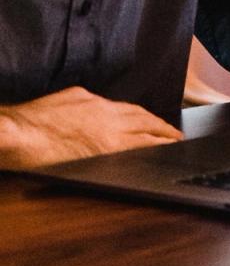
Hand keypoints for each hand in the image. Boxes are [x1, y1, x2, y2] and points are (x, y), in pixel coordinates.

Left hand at [0, 87, 182, 169]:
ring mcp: (93, 105)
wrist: (9, 132)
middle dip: (164, 129)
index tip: (177, 144)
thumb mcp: (74, 169)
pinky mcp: (78, 96)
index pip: (148, 139)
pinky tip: (124, 111)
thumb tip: (130, 154)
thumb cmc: (32, 157)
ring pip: (130, 109)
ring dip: (149, 117)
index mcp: (109, 140)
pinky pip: (110, 101)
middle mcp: (106, 119)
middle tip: (176, 135)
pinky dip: (125, 108)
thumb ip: (106, 159)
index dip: (166, 141)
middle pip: (146, 122)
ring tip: (158, 123)